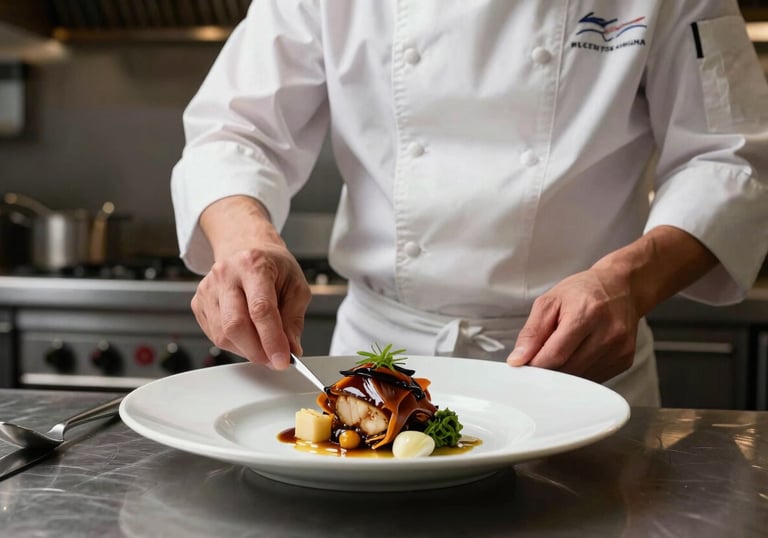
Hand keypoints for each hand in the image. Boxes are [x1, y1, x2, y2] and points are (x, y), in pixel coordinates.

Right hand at [191, 196, 311, 369]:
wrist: (246, 247)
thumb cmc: (272, 266)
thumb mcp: (296, 286)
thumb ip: (294, 320)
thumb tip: (291, 349)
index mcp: (253, 265)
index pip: (260, 309)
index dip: (272, 340)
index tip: (282, 360)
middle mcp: (226, 274)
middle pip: (235, 325)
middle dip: (257, 350)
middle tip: (273, 359)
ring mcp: (208, 288)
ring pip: (222, 334)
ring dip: (246, 349)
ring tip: (262, 343)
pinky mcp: (198, 302)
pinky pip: (214, 335)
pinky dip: (234, 344)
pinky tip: (247, 335)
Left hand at [506, 267, 639, 381]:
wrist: (622, 287)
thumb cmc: (584, 291)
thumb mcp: (550, 302)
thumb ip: (532, 332)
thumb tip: (518, 359)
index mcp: (587, 314)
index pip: (555, 354)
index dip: (534, 365)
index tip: (523, 365)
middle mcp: (608, 333)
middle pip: (567, 369)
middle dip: (547, 370)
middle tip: (538, 359)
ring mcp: (619, 350)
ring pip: (580, 378)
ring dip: (563, 373)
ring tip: (560, 352)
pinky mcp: (625, 361)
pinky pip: (593, 378)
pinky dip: (579, 373)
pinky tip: (577, 355)